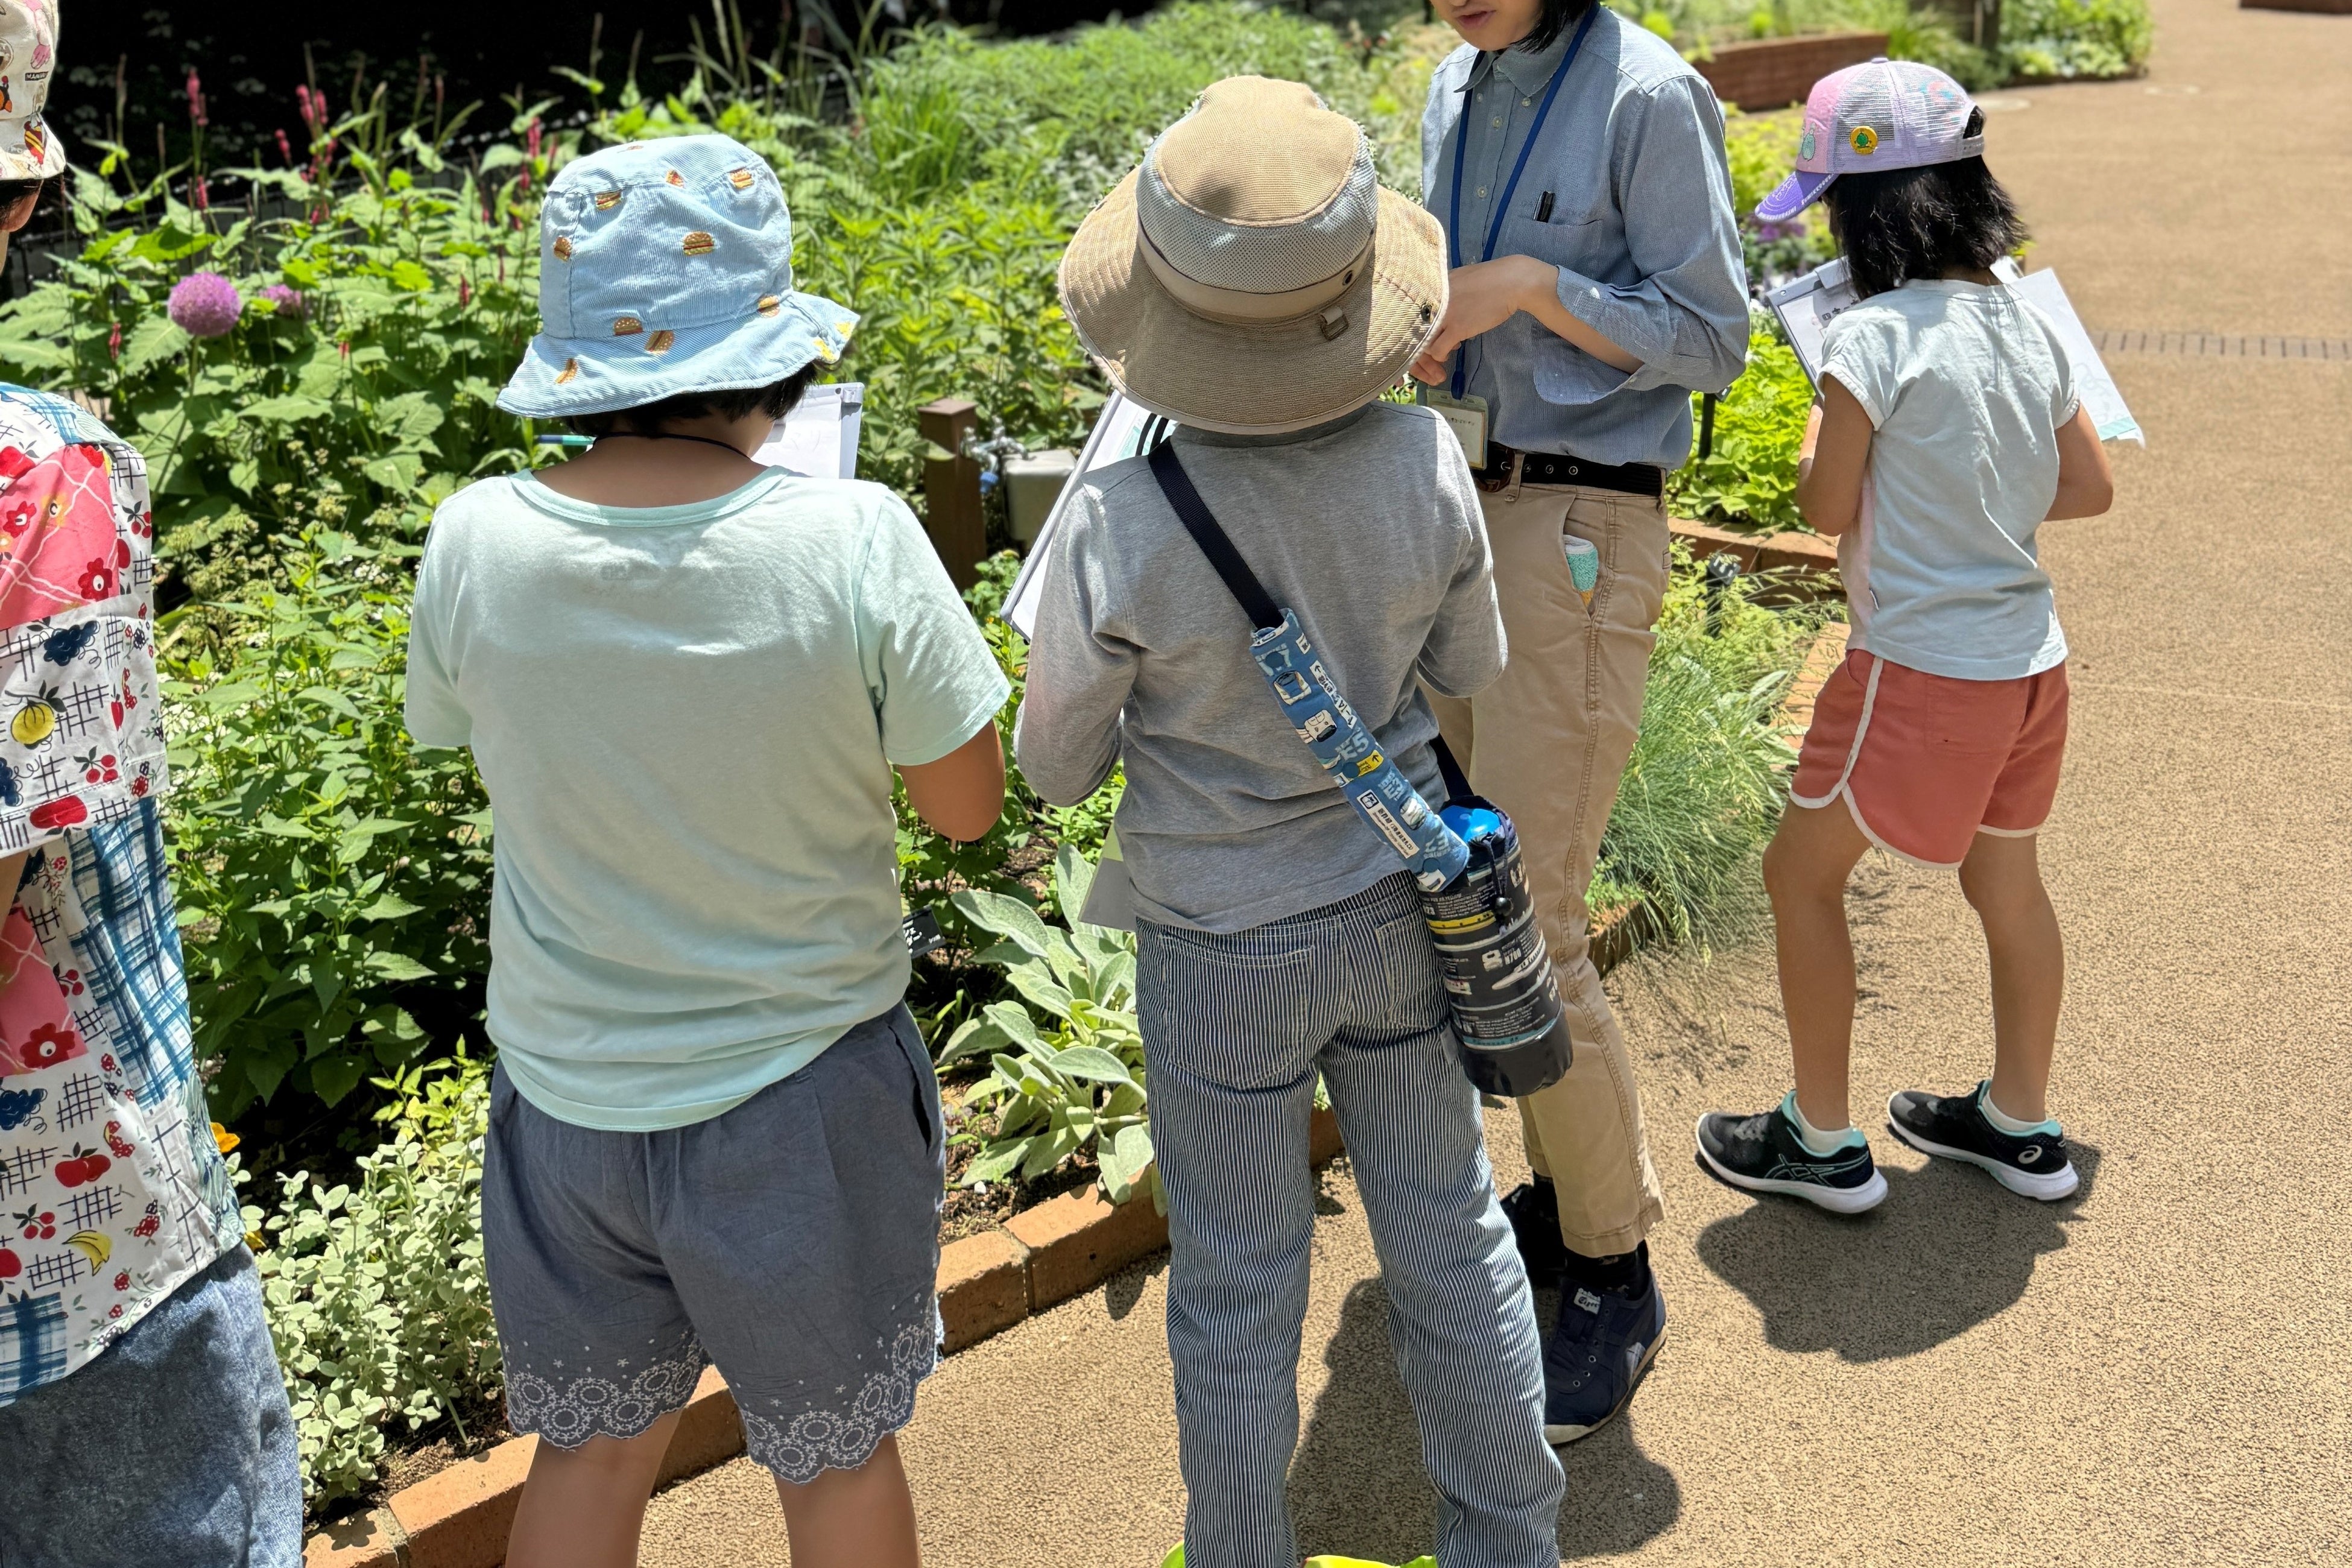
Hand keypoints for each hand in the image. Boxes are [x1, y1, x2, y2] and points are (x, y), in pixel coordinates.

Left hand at [1410, 257, 1546, 384]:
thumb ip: (1442, 293)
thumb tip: (1435, 306)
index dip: (1416, 327)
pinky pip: (1437, 350)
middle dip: (1421, 342)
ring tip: (1446, 345)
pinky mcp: (1457, 327)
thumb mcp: (1457, 279)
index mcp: (1431, 287)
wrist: (1511, 281)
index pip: (1410, 312)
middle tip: (1434, 344)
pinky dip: (1441, 355)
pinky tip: (1450, 351)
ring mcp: (1443, 314)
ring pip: (1423, 342)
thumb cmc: (1487, 280)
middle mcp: (1432, 300)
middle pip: (1413, 329)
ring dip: (1431, 349)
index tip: (1429, 331)